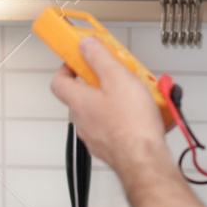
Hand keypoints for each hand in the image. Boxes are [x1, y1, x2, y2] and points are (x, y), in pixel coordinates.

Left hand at [50, 37, 168, 175]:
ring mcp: (96, 136)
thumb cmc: (131, 124)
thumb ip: (99, 58)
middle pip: (84, 95)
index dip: (67, 68)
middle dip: (103, 82)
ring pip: (102, 111)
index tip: (80, 59)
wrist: (144, 160)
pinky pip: (116, 126)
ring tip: (141, 94)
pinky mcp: (111, 147)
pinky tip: (147, 113)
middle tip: (120, 74)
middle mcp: (83, 120)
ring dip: (118, 100)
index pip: (59, 81)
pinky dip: (128, 118)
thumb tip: (85, 45)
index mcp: (79, 101)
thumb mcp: (117, 77)